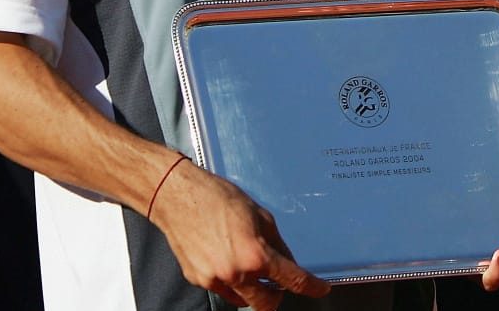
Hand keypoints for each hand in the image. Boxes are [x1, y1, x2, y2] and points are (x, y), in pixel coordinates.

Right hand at [149, 159, 329, 309]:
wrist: (178, 197)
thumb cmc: (217, 198)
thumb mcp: (260, 215)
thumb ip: (277, 243)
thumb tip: (288, 261)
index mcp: (255, 255)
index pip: (292, 280)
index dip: (312, 287)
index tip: (320, 290)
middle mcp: (235, 274)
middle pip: (267, 303)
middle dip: (277, 295)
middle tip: (278, 281)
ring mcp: (215, 281)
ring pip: (243, 300)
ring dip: (253, 290)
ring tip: (249, 265)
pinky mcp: (198, 280)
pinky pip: (223, 290)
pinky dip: (231, 282)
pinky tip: (227, 258)